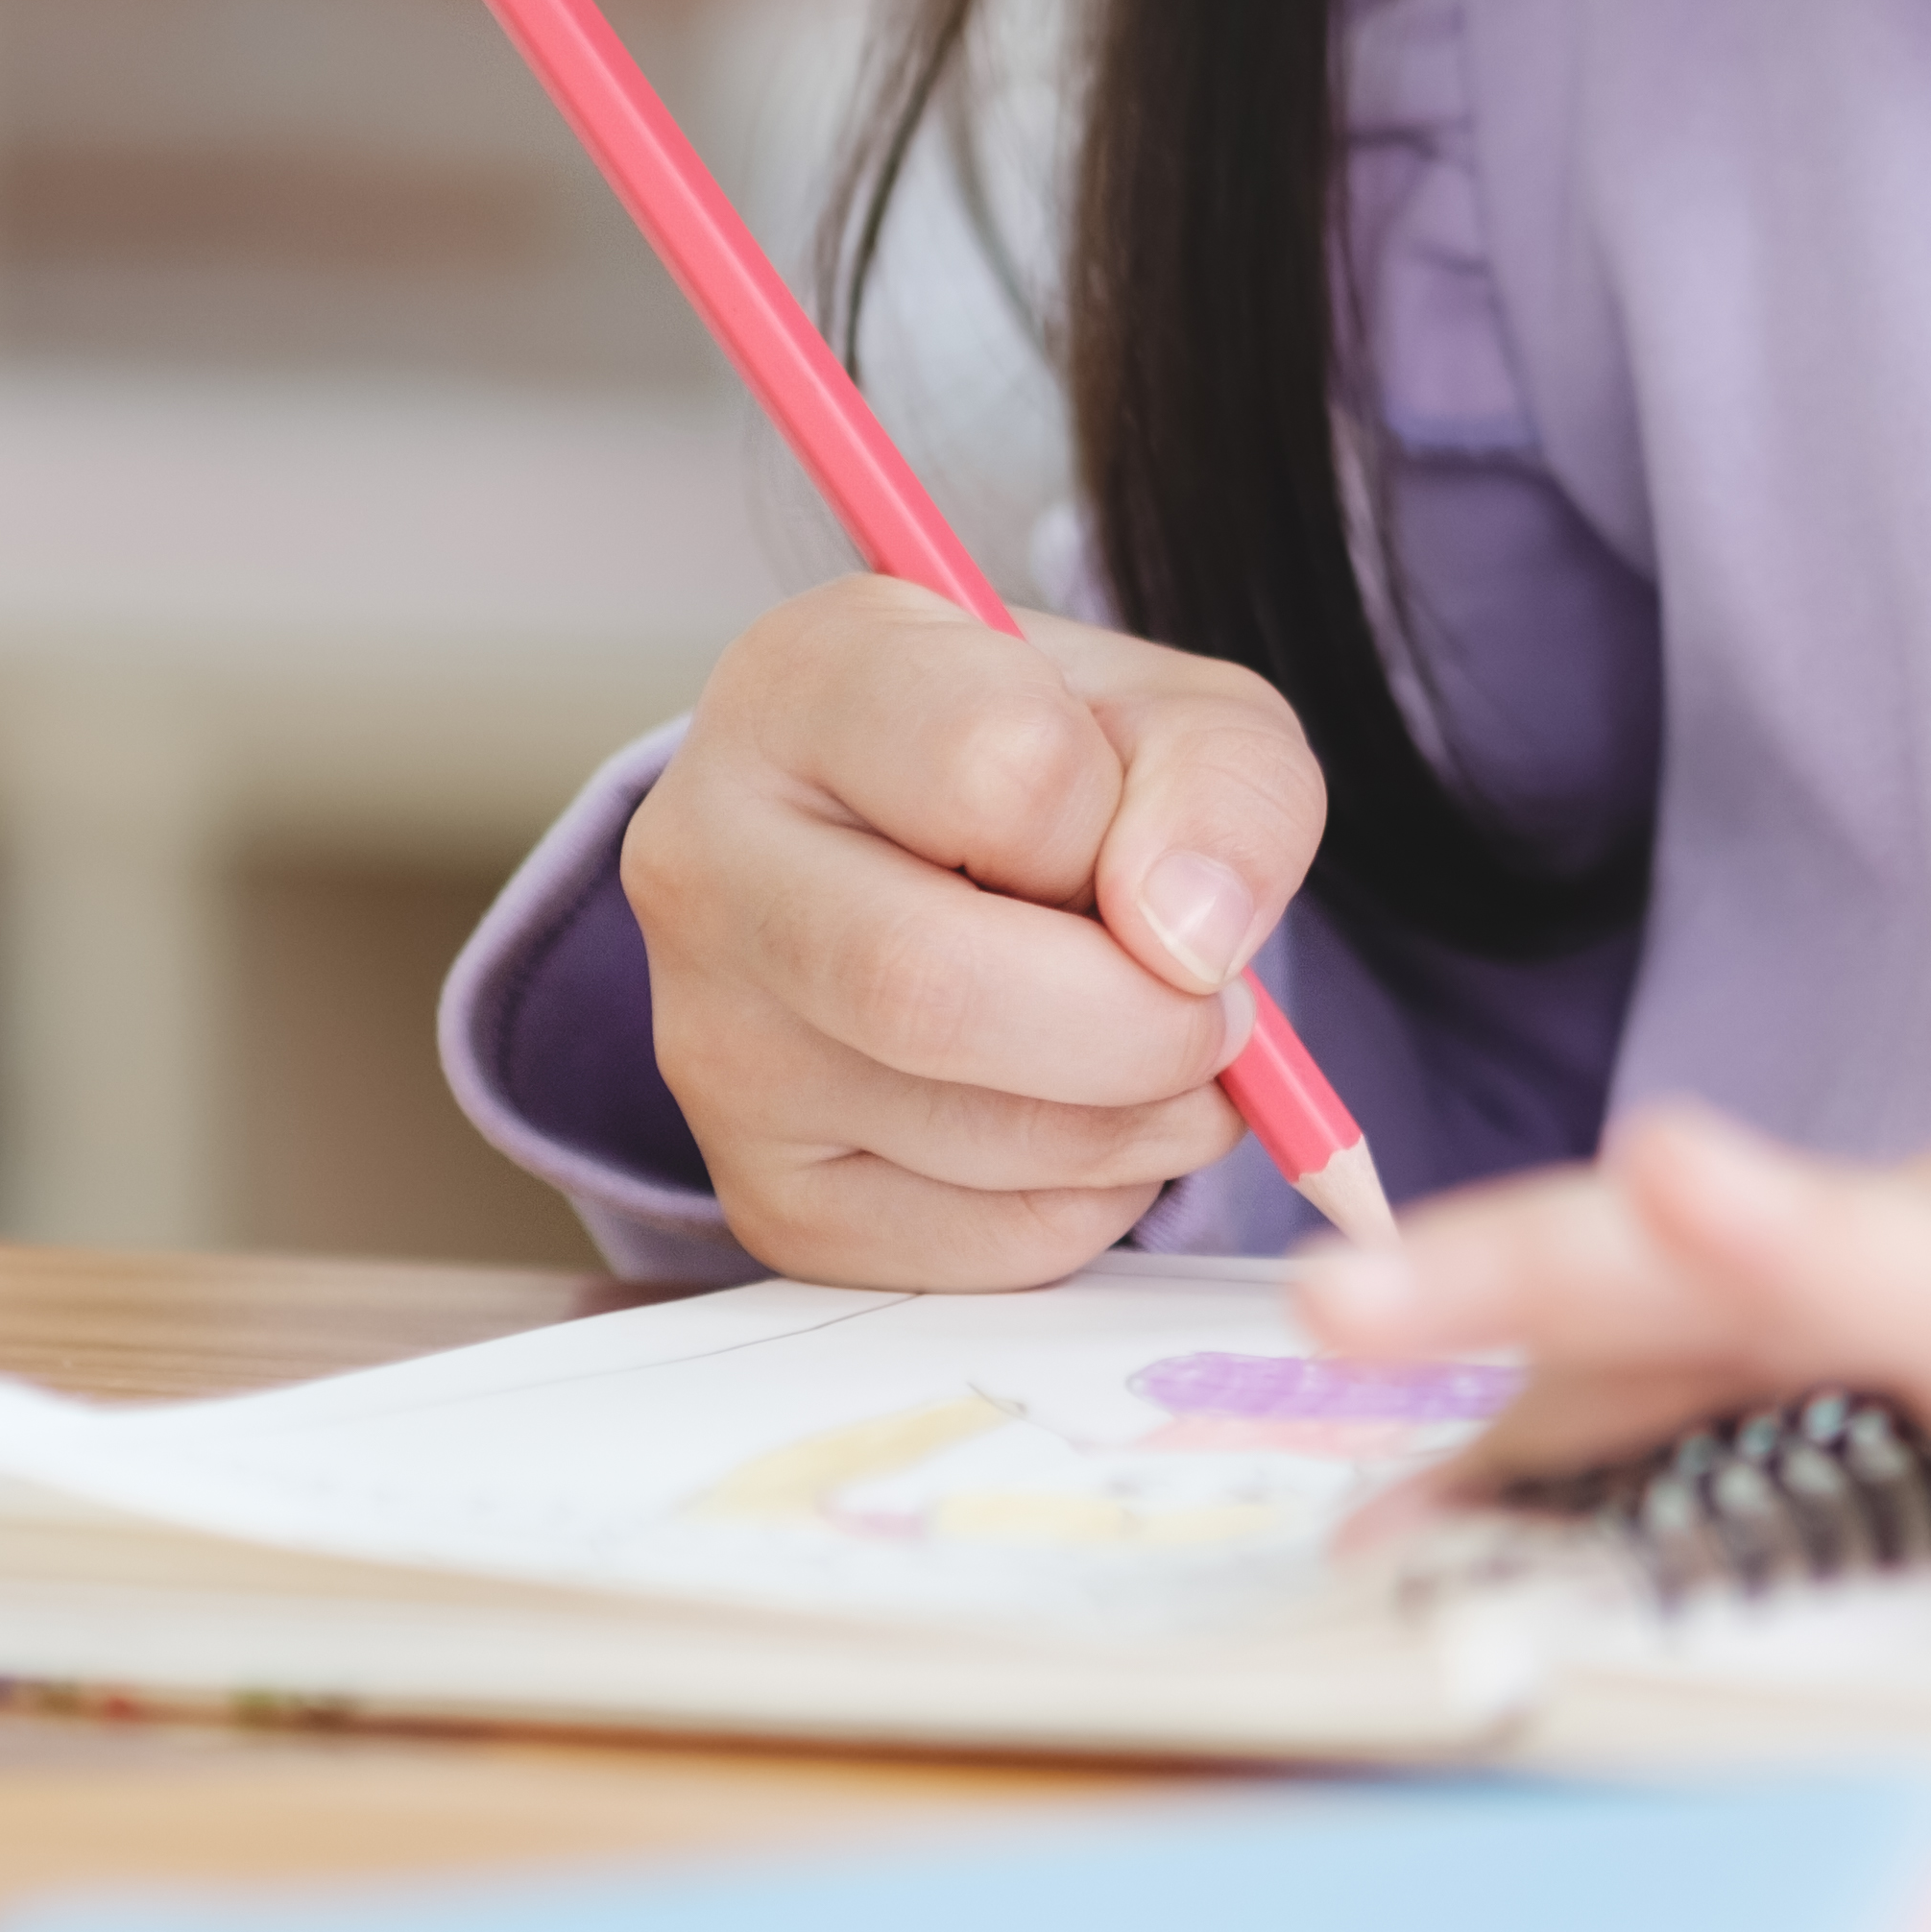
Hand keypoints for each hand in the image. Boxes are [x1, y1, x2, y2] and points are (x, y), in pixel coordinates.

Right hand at [621, 577, 1328, 1286]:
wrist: (949, 867)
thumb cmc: (1064, 773)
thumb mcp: (1179, 721)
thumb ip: (1224, 788)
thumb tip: (1190, 942)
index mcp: (802, 684)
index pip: (1000, 771)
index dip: (1135, 832)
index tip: (1156, 850)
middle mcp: (706, 861)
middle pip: (931, 988)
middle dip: (1143, 1027)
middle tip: (1219, 1016)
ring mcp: (713, 1045)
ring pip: (976, 1136)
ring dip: (1147, 1119)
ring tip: (1164, 1053)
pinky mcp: (770, 1197)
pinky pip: (986, 1247)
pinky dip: (1099, 1201)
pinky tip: (1083, 1116)